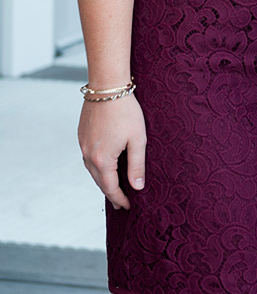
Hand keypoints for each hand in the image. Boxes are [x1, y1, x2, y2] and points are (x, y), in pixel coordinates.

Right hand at [78, 96, 146, 210]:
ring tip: (113, 187)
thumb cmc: (126, 111)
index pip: (111, 187)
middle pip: (99, 181)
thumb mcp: (138, 138)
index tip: (128, 207)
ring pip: (92, 170)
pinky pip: (88, 157)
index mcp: (102, 159)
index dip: (120, 199)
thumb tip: (138, 187)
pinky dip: (97, 166)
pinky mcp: (82, 134)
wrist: (107, 86)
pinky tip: (105, 165)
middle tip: (121, 203)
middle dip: (111, 193)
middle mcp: (88, 155)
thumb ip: (137, 165)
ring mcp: (82, 144)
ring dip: (103, 180)